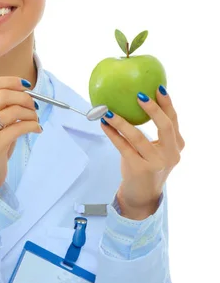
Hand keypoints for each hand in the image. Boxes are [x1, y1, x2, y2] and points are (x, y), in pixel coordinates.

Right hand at [0, 76, 41, 193]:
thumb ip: (1, 105)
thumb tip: (25, 91)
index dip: (11, 81)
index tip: (27, 86)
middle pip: (3, 95)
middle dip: (25, 98)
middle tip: (34, 106)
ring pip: (13, 111)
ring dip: (31, 113)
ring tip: (35, 119)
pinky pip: (19, 127)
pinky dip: (33, 125)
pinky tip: (36, 129)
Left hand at [100, 88, 184, 217]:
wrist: (142, 195)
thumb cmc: (148, 166)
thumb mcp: (157, 150)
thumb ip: (156, 132)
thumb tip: (139, 102)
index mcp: (176, 146)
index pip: (173, 120)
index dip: (167, 104)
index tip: (157, 88)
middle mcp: (170, 154)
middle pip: (165, 126)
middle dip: (153, 109)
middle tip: (139, 96)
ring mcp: (155, 163)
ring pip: (138, 137)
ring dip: (121, 122)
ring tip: (109, 111)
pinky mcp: (139, 169)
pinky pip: (123, 147)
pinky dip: (113, 134)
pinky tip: (105, 125)